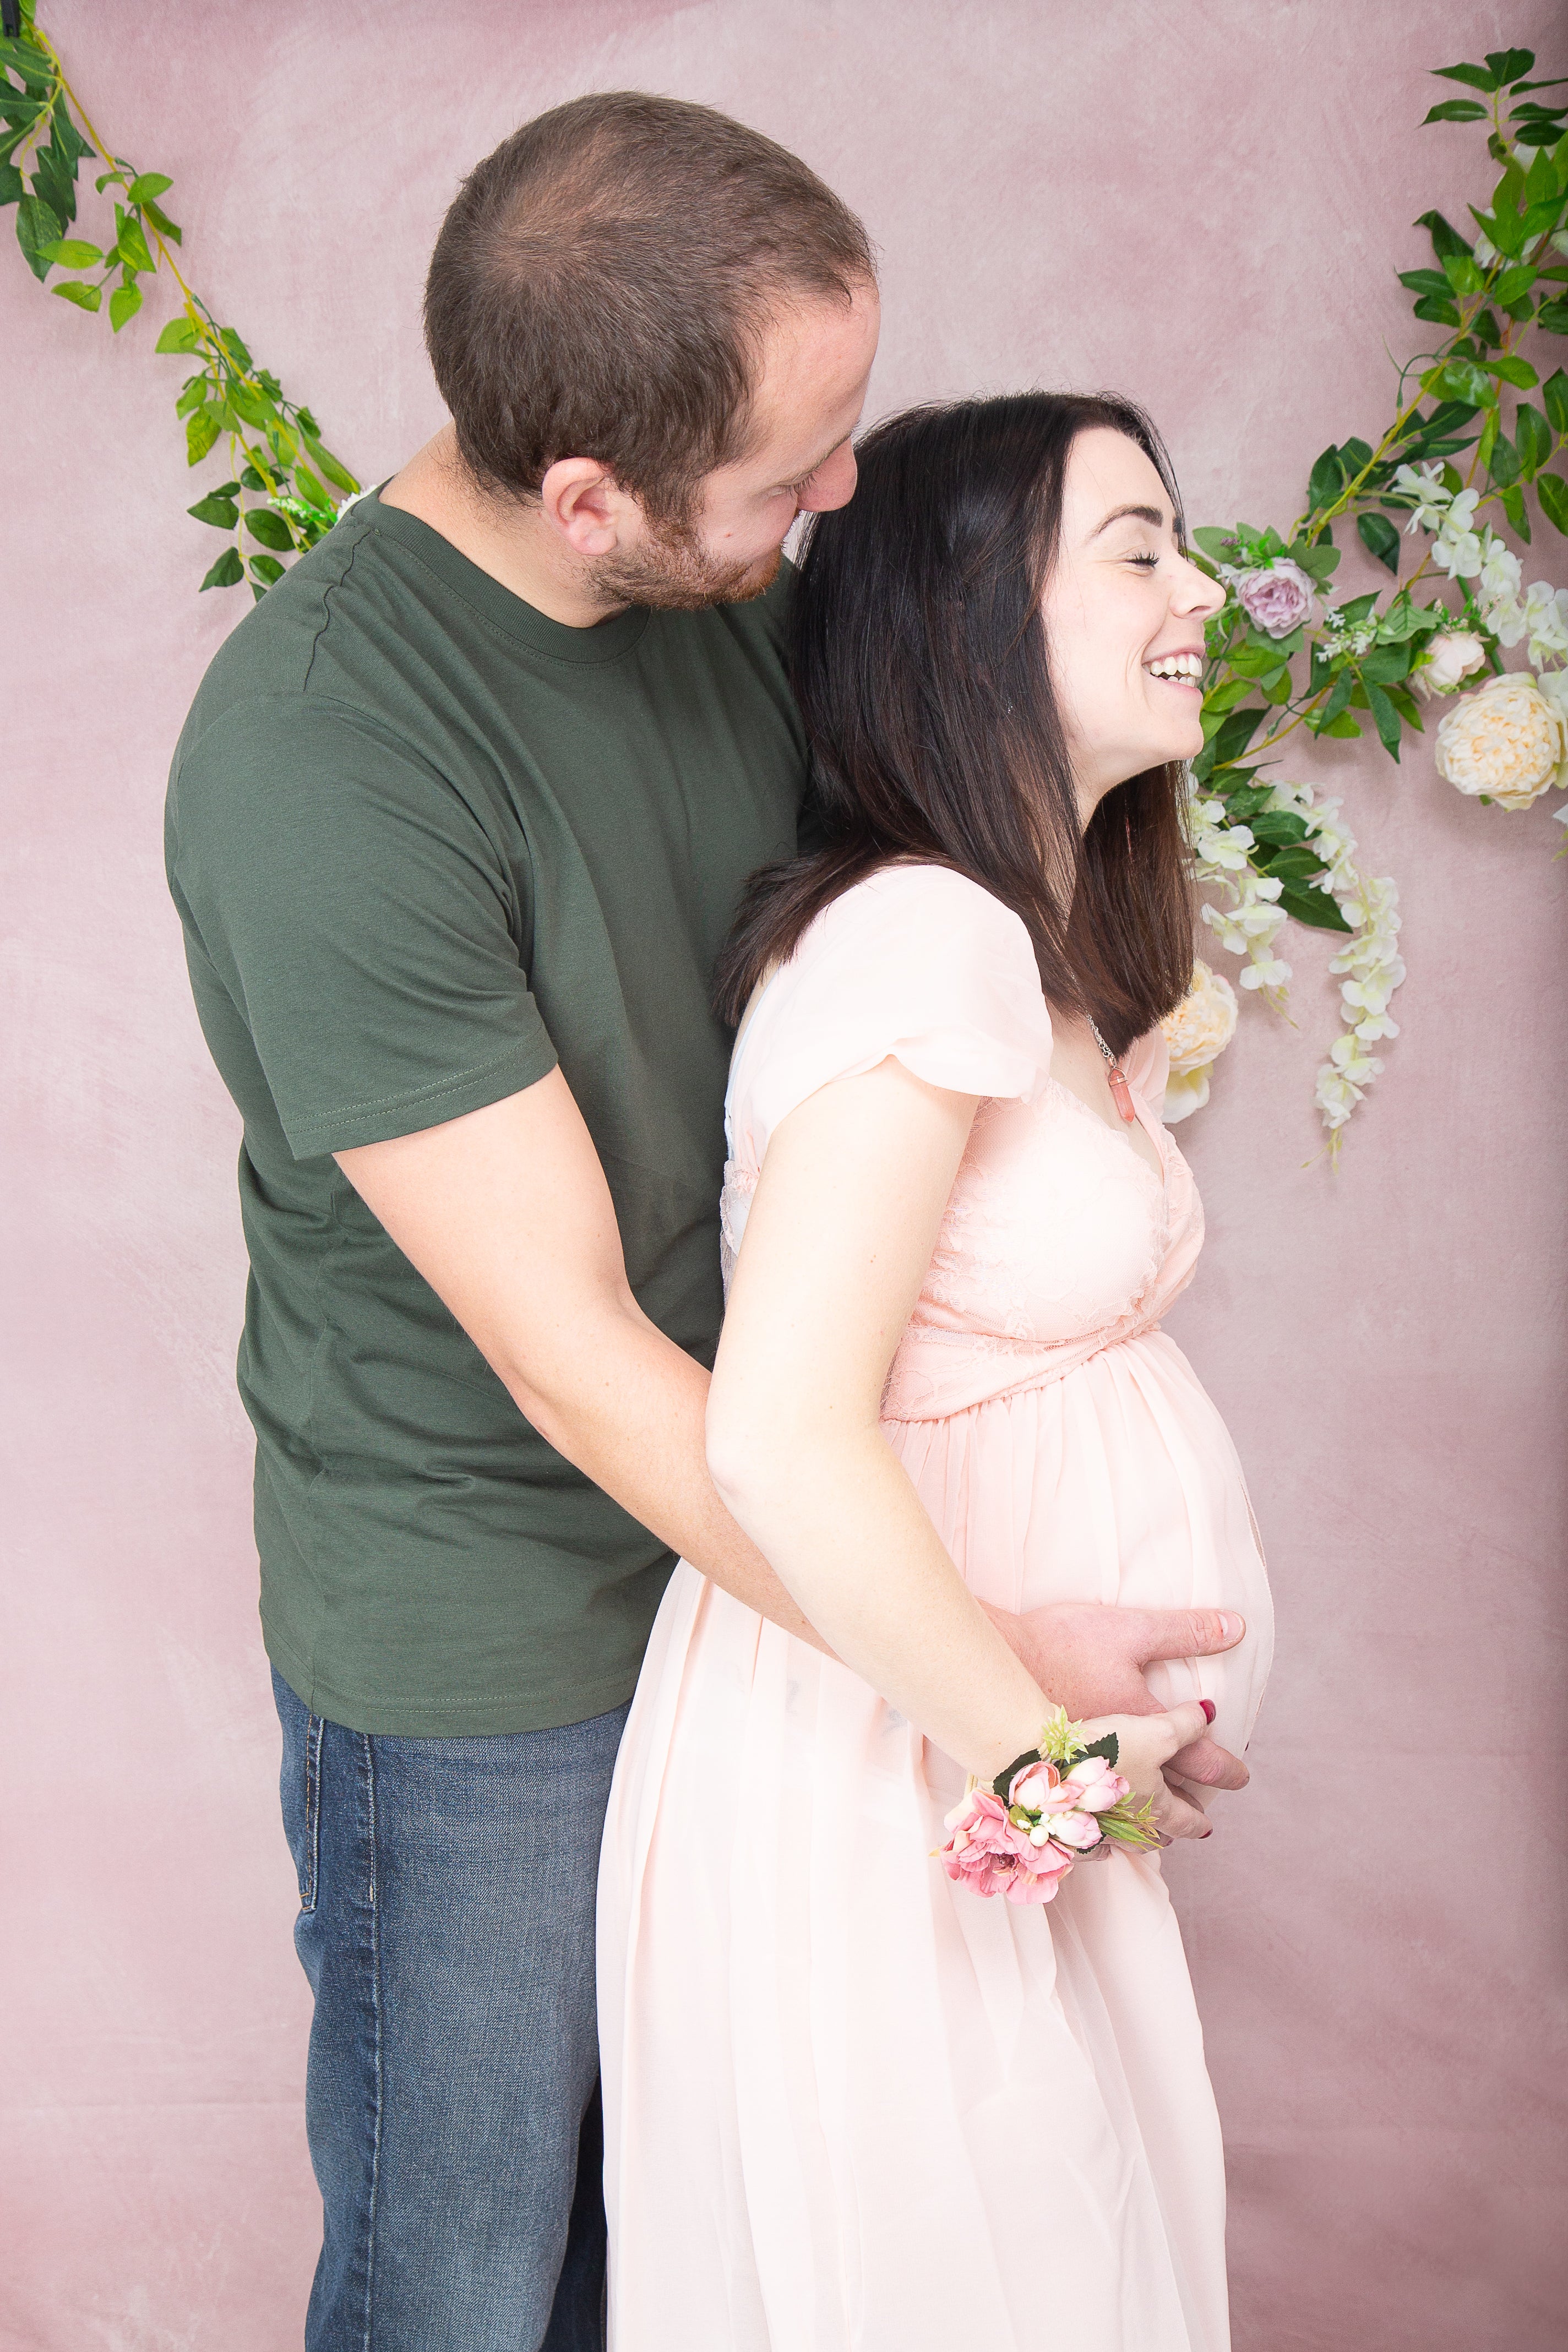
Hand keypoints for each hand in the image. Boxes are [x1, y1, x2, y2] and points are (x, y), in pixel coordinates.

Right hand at [981, 1600, 1247, 1831]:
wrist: (995, 1679)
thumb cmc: (1061, 1651)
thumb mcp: (1131, 1633)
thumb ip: (1185, 1634)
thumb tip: (1236, 1628)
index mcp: (1151, 1744)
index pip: (1203, 1759)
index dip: (1227, 1766)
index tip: (1241, 1775)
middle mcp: (1126, 1781)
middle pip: (1170, 1814)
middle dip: (1192, 1819)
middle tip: (1204, 1827)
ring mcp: (1088, 1797)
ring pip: (1131, 1831)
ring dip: (1152, 1832)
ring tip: (1158, 1833)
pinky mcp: (1052, 1800)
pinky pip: (1091, 1837)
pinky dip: (1107, 1839)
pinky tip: (1100, 1834)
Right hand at [1075, 1704, 1215, 1843]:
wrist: (1047, 1762)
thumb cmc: (1106, 1752)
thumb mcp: (1156, 1733)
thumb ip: (1186, 1725)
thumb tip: (1207, 1713)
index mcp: (1156, 1808)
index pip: (1186, 1820)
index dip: (1199, 1820)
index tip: (1207, 1826)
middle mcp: (1129, 1826)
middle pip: (1155, 1834)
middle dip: (1169, 1829)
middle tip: (1176, 1823)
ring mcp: (1098, 1831)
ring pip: (1124, 1838)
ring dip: (1136, 1832)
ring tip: (1138, 1823)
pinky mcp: (1069, 1829)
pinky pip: (1090, 1841)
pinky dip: (1099, 1836)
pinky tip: (1094, 1828)